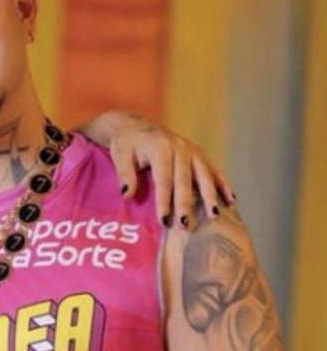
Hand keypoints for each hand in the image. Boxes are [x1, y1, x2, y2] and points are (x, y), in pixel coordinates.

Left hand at [106, 114, 234, 227]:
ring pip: (204, 174)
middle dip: (186, 204)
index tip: (164, 220)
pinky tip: (231, 200)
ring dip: (210, 196)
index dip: (164, 201)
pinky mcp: (198, 153)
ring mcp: (192, 149)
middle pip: (185, 180)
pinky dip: (223, 184)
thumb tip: (127, 195)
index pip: (163, 179)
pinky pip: (214, 169)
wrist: (135, 126)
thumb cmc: (126, 144)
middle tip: (185, 225)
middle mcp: (179, 147)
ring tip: (214, 215)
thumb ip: (125, 174)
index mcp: (160, 148)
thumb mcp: (120, 155)